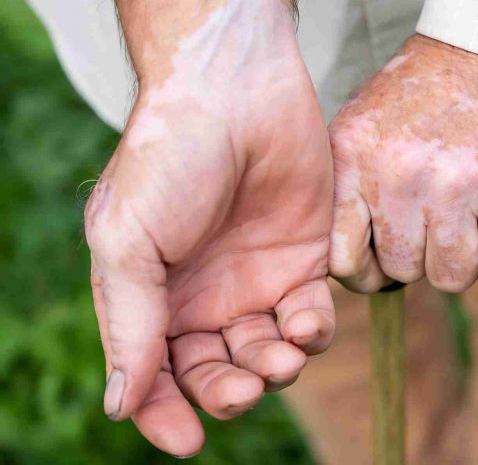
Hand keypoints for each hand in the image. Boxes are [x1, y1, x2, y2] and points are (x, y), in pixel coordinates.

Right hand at [84, 30, 333, 456]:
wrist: (237, 91)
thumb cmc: (171, 159)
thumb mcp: (128, 241)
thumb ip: (130, 324)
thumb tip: (120, 406)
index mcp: (153, 295)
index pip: (156, 375)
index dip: (165, 414)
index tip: (188, 441)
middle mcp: (205, 294)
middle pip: (217, 371)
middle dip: (231, 391)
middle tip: (245, 386)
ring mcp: (257, 278)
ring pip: (269, 353)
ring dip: (277, 369)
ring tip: (282, 356)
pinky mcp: (306, 258)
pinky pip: (314, 316)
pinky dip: (313, 332)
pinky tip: (306, 321)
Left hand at [328, 34, 477, 293]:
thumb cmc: (436, 87)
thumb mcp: (370, 122)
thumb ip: (354, 186)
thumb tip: (358, 266)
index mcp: (355, 156)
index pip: (342, 259)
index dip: (369, 268)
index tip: (391, 252)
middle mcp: (398, 174)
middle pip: (404, 272)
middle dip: (426, 252)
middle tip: (445, 213)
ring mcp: (455, 185)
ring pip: (453, 277)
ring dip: (470, 255)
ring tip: (477, 210)